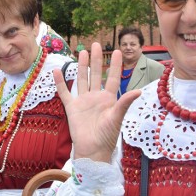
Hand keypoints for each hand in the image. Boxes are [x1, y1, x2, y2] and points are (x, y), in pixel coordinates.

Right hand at [53, 43, 140, 162]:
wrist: (92, 150)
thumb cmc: (107, 136)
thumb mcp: (117, 118)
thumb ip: (125, 103)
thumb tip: (139, 91)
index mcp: (109, 99)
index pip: (113, 78)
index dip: (115, 65)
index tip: (117, 51)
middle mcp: (96, 97)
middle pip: (96, 74)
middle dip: (96, 60)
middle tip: (96, 45)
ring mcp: (83, 101)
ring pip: (82, 80)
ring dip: (82, 66)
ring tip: (82, 52)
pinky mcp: (72, 108)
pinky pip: (65, 92)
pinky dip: (61, 82)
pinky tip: (57, 71)